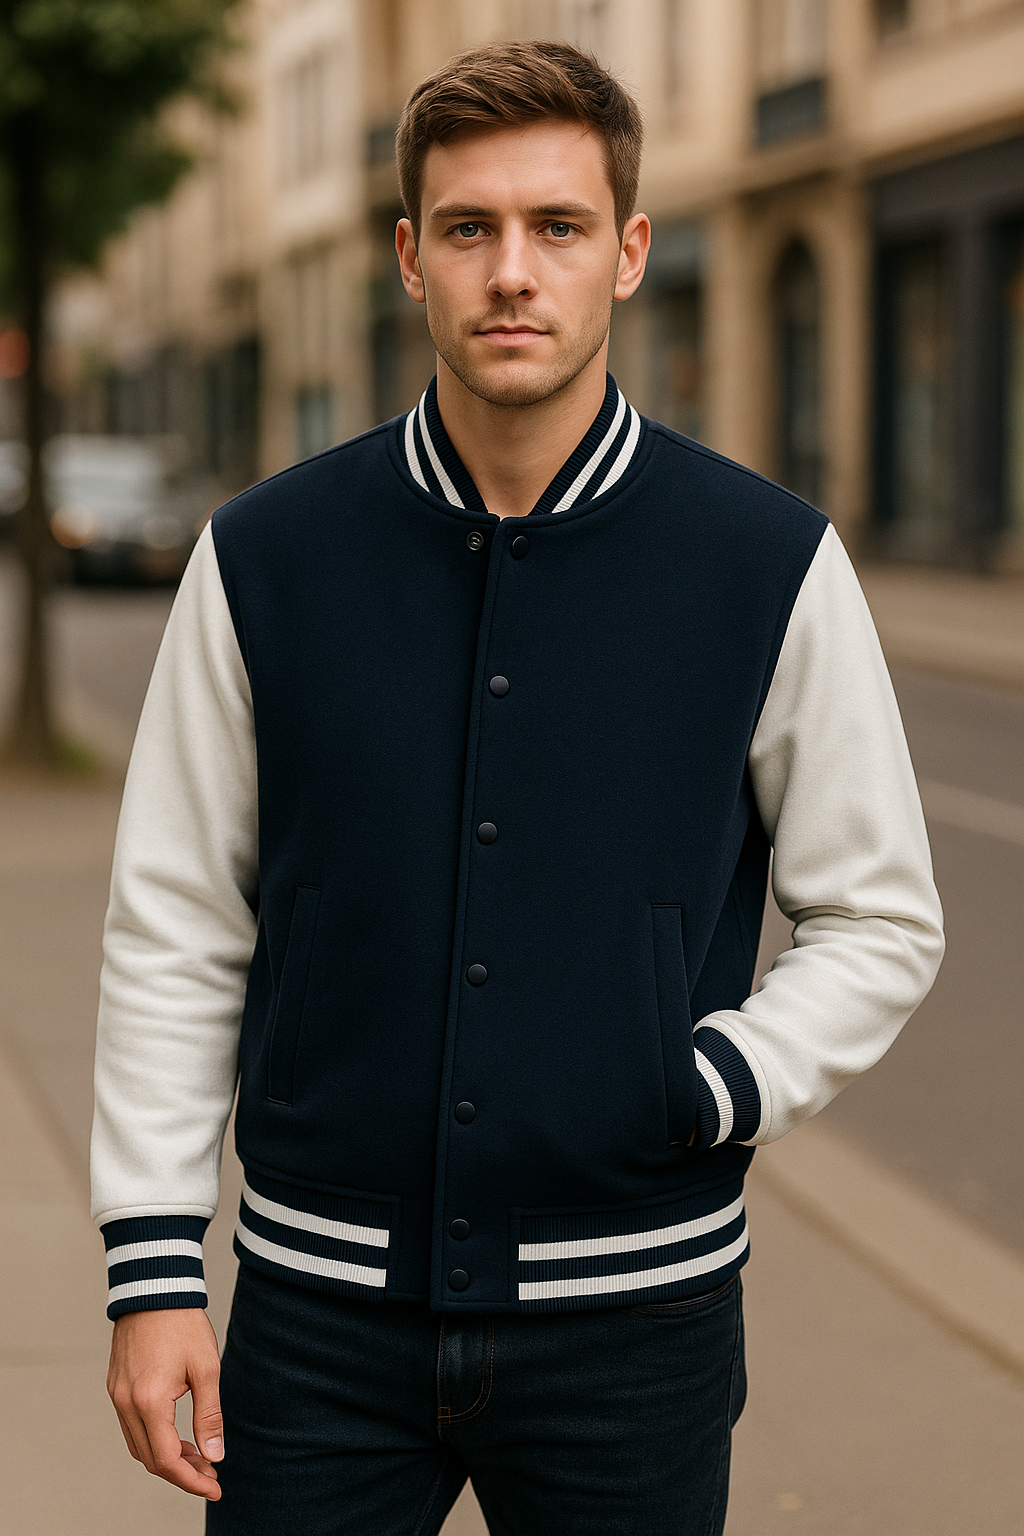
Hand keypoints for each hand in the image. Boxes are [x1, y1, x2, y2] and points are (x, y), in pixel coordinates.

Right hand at [106, 1308, 223, 1499]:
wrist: (155, 1288)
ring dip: (166, 1457)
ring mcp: (116, 1395)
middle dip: (182, 1473)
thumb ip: (209, 1416)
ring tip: (199, 1457)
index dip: (191, 1480)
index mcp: (148, 1401)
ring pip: (138, 1445)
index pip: (166, 1461)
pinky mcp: (116, 1386)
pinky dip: (153, 1438)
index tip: (215, 1486)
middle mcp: (125, 1403)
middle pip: (150, 1459)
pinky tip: (176, 1435)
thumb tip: (215, 1456)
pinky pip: (131, 1426)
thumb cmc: (183, 1323)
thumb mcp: (206, 1369)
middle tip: (211, 1474)